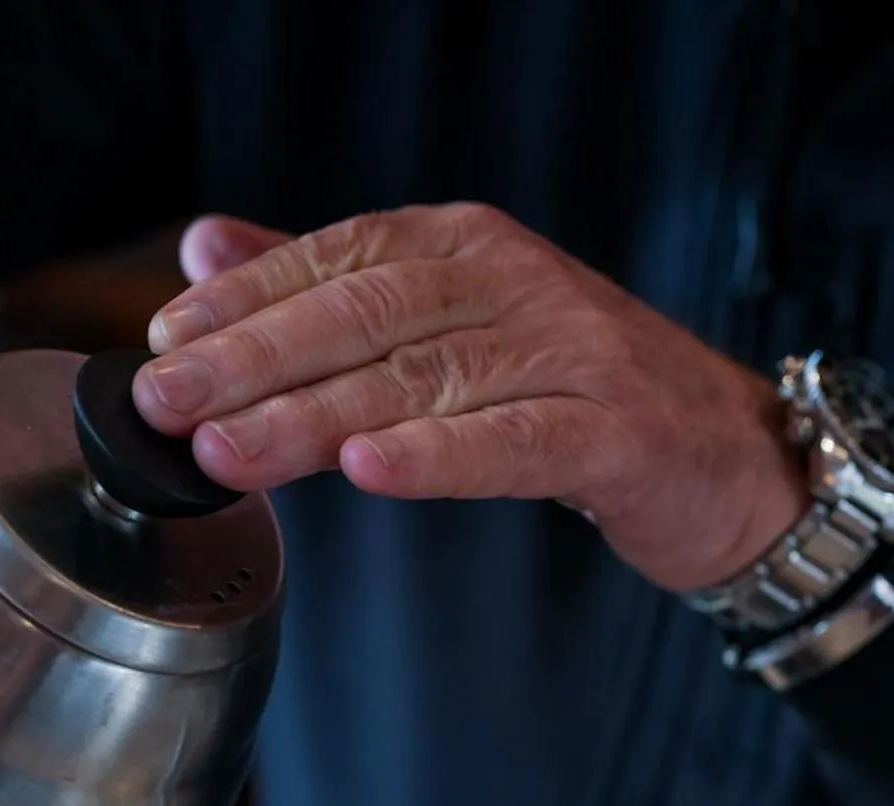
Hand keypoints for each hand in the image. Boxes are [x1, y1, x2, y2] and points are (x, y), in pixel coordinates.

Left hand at [138, 204, 808, 591]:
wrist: (731, 459)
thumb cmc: (583, 401)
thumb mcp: (456, 329)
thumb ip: (335, 292)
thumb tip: (205, 250)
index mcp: (468, 249)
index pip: (338, 258)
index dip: (246, 300)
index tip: (162, 343)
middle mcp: (515, 284)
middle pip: (366, 314)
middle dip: (254, 358)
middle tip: (165, 400)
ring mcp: (570, 353)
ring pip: (422, 379)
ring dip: (314, 414)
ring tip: (228, 448)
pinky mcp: (614, 432)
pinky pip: (513, 443)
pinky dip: (438, 455)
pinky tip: (369, 468)